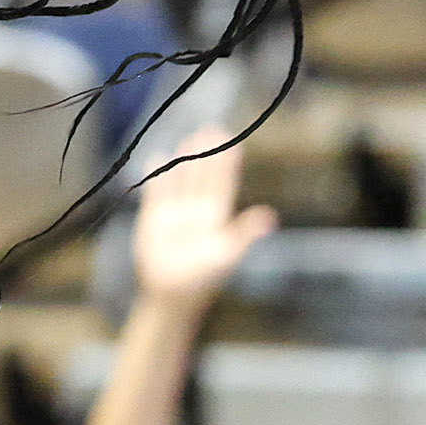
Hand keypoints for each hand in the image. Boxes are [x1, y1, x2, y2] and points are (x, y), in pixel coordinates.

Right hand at [129, 126, 276, 309]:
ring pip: (181, 180)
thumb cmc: (202, 278)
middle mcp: (197, 212)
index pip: (223, 184)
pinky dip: (156, 175)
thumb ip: (245, 232)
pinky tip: (156, 159)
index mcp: (216, 218)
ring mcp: (175, 214)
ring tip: (190, 140)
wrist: (171, 294)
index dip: (228, 164)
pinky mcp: (154, 219)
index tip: (233, 143)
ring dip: (185, 161)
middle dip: (208, 155)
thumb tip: (270, 216)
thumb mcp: (226, 254)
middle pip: (203, 177)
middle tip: (213, 130)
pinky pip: (155, 191)